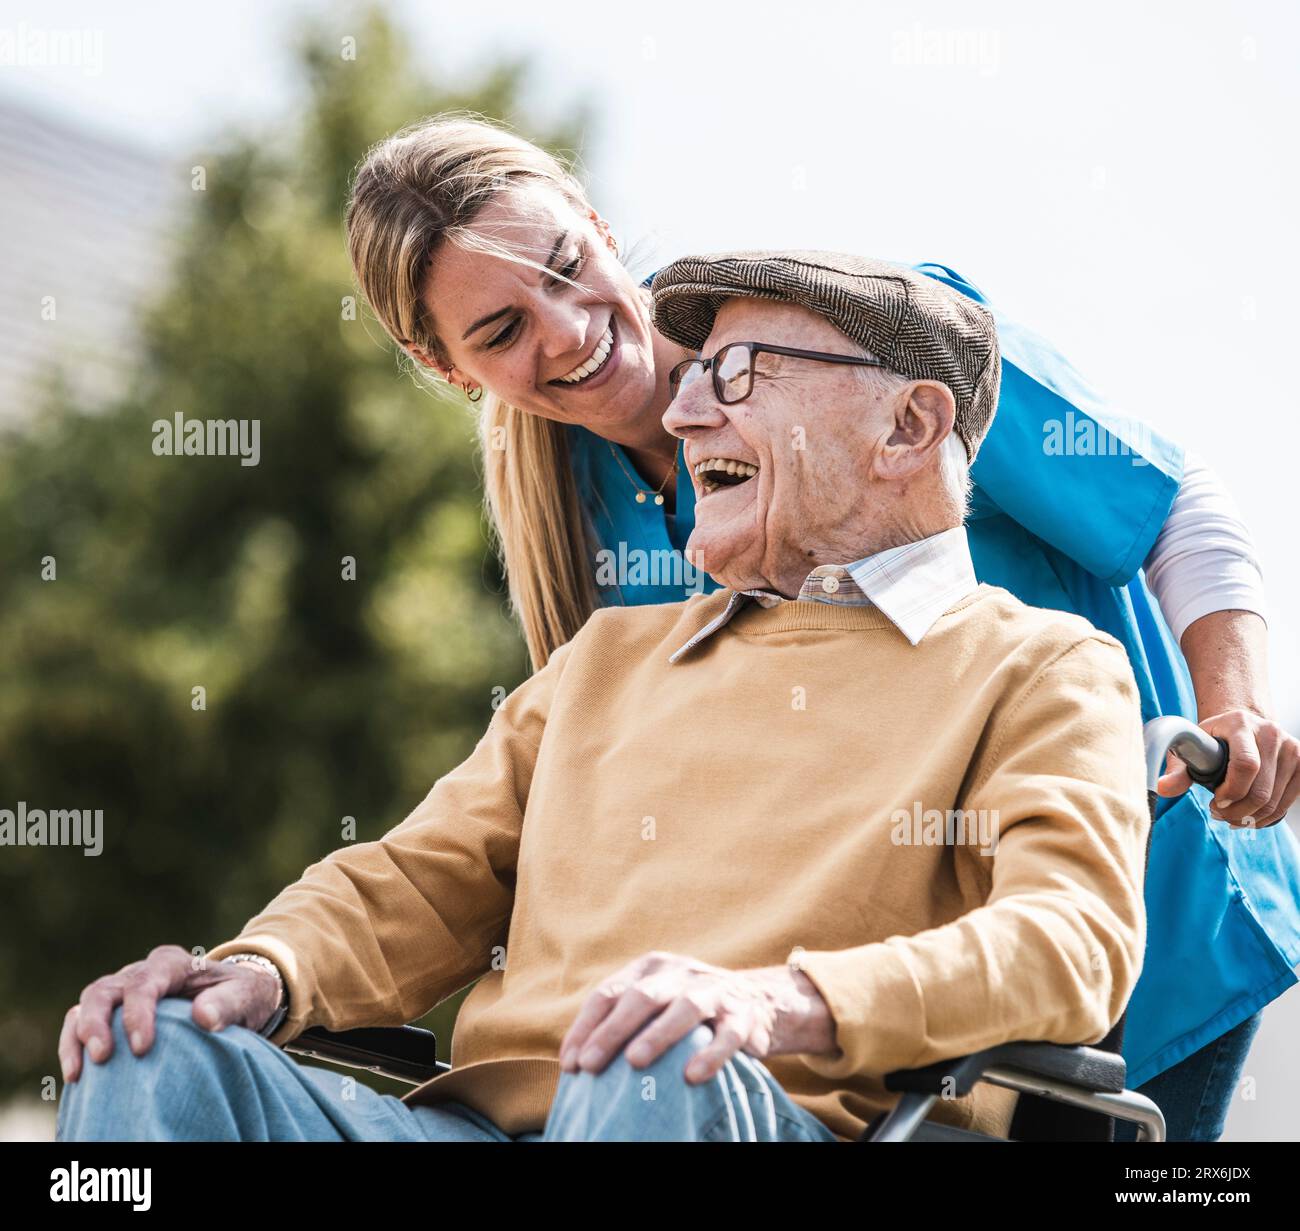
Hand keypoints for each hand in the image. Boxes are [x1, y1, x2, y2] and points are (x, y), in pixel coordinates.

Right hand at [58, 944, 282, 1083]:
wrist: (235, 996)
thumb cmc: (241, 995)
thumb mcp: (247, 995)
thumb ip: (229, 1003)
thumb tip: (203, 1017)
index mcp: (173, 963)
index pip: (145, 983)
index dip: (138, 1013)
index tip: (142, 1048)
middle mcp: (142, 971)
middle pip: (105, 989)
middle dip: (97, 1022)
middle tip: (103, 1057)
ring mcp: (123, 989)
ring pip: (87, 1003)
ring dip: (78, 1035)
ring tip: (79, 1071)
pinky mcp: (113, 1010)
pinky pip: (81, 1021)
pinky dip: (73, 1044)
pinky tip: (75, 1074)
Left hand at [557, 950, 837, 1084]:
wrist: (755, 1001)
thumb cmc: (687, 1011)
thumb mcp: (655, 1003)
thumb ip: (621, 1021)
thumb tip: (574, 1063)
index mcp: (651, 968)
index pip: (609, 993)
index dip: (586, 1028)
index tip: (571, 1064)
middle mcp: (680, 972)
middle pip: (642, 996)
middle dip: (612, 1031)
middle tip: (590, 1065)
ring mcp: (714, 990)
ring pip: (685, 1008)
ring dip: (657, 1035)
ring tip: (634, 1062)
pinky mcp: (744, 1014)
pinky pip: (728, 1034)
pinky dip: (711, 1054)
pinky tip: (692, 1075)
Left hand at [1157, 708, 1299, 827]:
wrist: (1242, 724)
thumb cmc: (1212, 738)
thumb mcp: (1190, 745)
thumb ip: (1177, 768)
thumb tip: (1161, 789)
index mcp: (1240, 724)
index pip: (1246, 764)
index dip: (1231, 791)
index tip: (1215, 802)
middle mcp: (1271, 733)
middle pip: (1261, 789)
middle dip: (1237, 811)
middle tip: (1218, 814)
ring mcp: (1291, 748)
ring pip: (1275, 801)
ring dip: (1250, 817)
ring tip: (1230, 816)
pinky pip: (1287, 802)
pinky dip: (1267, 817)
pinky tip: (1249, 816)